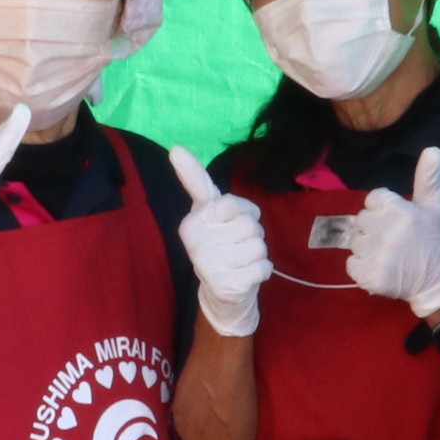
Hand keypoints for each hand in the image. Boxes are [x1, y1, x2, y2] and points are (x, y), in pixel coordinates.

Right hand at [165, 147, 270, 337]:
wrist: (222, 292)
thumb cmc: (221, 242)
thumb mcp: (208, 209)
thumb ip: (195, 179)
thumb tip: (175, 147)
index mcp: (191, 222)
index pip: (230, 203)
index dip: (242, 210)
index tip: (229, 221)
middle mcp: (196, 244)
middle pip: (250, 224)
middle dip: (253, 233)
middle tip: (237, 245)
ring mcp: (210, 267)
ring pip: (259, 246)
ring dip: (258, 253)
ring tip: (241, 261)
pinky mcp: (227, 286)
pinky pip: (264, 268)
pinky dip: (263, 271)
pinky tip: (246, 276)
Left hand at [342, 144, 439, 319]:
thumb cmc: (437, 242)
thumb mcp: (435, 207)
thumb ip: (428, 178)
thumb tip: (433, 149)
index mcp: (402, 211)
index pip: (373, 199)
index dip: (383, 210)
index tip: (399, 222)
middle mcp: (388, 232)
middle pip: (361, 219)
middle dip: (375, 228)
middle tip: (395, 240)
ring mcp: (378, 256)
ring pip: (355, 242)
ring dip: (367, 248)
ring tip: (389, 255)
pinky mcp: (370, 277)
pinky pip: (351, 264)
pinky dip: (362, 268)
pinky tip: (381, 269)